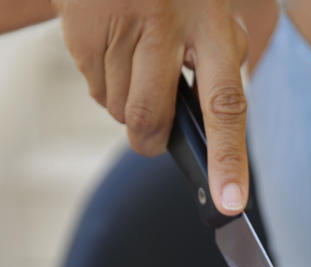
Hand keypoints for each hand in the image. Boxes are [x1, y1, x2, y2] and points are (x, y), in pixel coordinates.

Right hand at [53, 0, 249, 213]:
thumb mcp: (213, 12)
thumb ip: (219, 64)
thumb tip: (209, 135)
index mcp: (214, 23)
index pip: (225, 104)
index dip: (228, 159)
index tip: (229, 203)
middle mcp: (166, 24)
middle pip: (151, 118)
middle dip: (150, 139)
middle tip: (155, 133)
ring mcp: (120, 25)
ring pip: (120, 109)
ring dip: (128, 105)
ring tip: (136, 62)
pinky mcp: (81, 29)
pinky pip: (94, 90)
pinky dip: (106, 84)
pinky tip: (114, 47)